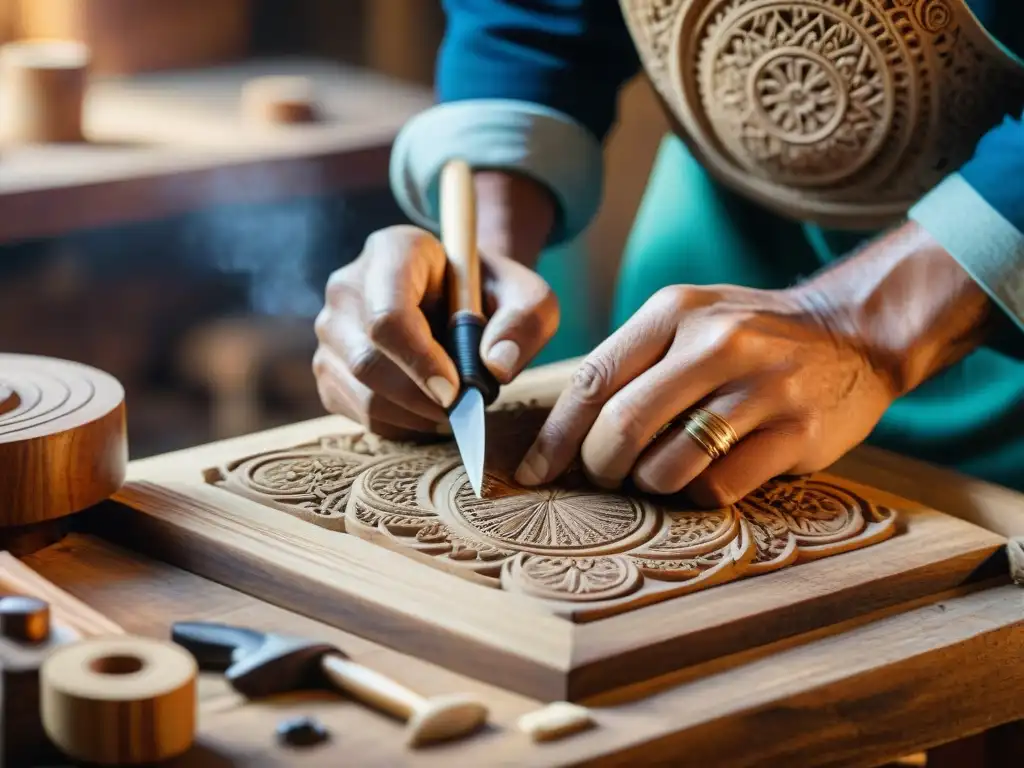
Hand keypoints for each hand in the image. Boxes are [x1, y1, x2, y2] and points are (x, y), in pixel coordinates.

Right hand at [313, 224, 557, 438]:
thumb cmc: (495, 295)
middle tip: (463, 410)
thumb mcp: (530, 298)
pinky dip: (397, 424)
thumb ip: (526, 322)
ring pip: (360, 391)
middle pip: (367, 360)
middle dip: (420, 398)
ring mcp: (331, 327)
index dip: (419, 361)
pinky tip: (427, 410)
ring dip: (412, 415)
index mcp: (395, 250)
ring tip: (452, 409)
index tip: (456, 391)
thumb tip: (496, 366)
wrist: (463, 300)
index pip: (388, 315)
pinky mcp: (329, 366)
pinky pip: (355, 411)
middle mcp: (348, 284)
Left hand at [513, 284, 891, 504]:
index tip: (533, 472)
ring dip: (649, 485)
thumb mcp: (688, 321)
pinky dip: (698, 495)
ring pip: (667, 466)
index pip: (593, 381)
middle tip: (603, 477)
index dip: (555, 437)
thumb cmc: (750, 336)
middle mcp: (716, 343)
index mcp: (675, 312)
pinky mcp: (797, 432)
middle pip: (621, 427)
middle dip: (597, 467)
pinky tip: (709, 475)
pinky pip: (718, 488)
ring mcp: (761, 388)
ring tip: (661, 474)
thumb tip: (565, 432)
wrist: (855, 331)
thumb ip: (632, 363)